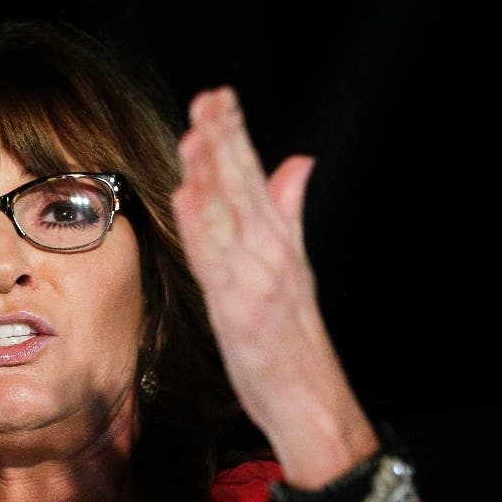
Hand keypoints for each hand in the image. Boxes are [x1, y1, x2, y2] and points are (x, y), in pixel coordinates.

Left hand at [172, 86, 373, 482]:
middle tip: (210, 97)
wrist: (313, 404)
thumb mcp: (293, 267)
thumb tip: (297, 162)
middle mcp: (269, 253)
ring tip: (196, 133)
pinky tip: (188, 199)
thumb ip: (288, 212)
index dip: (236, 135)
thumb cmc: (294, 340)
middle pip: (243, 187)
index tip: (219, 97)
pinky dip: (202, 229)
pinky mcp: (241, 310)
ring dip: (212, 173)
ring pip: (229, 216)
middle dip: (225, 139)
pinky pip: (217, 263)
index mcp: (279, 240)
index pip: (254, 176)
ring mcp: (256, 279)